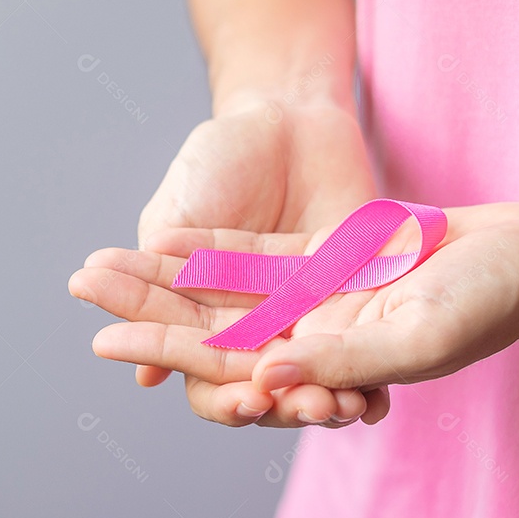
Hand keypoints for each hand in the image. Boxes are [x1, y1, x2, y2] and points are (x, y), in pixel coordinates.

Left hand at [75, 202, 518, 425]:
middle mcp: (309, 338)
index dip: (167, 351)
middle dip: (147, 308)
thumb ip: (339, 358)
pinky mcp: (324, 260)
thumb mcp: (413, 334)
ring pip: (221, 290)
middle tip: (82, 286)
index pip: (228, 366)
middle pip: (210, 325)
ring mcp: (312, 298)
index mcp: (324, 368)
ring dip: (165, 277)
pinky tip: (161, 237)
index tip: (107, 341)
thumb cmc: (483, 303)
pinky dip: (209, 249)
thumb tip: (263, 374)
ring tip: (104, 261)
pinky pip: (255, 257)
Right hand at [130, 100, 380, 411]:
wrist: (286, 112)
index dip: (214, 391)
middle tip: (270, 402)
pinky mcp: (351, 297)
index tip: (238, 397)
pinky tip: (374, 400)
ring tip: (331, 405)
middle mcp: (255, 322)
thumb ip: (164, 284)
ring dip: (317, 399)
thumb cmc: (219, 158)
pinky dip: (369, 379)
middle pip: (257, 382)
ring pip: (309, 376)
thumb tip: (145, 374)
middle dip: (265, 401)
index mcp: (204, 308)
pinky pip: (363, 349)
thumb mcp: (179, 214)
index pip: (200, 366)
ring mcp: (305, 313)